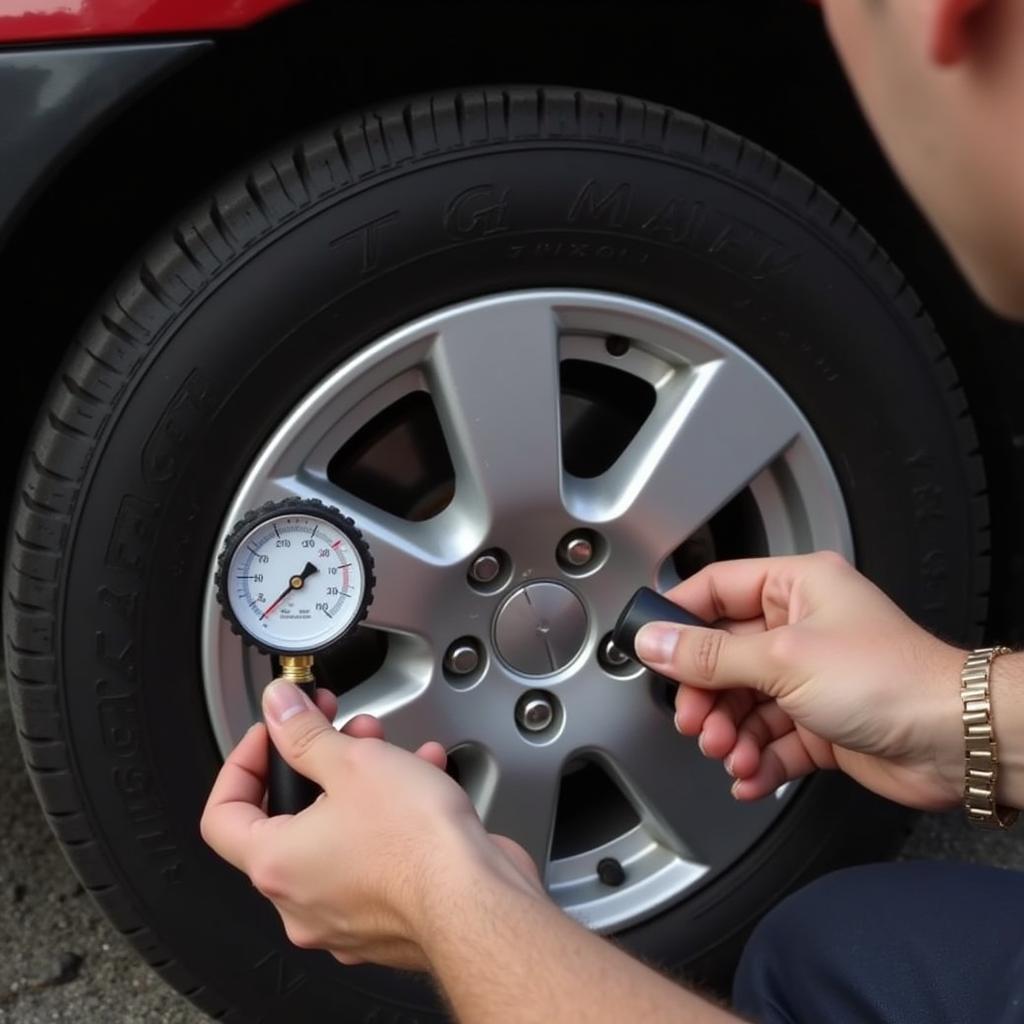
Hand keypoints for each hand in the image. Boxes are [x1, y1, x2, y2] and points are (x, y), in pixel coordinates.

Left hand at [200, 683, 540, 969]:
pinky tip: (424, 782)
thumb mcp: (354, 762)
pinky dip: (393, 819)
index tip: (272, 736)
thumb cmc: (417, 848)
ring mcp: (343, 916)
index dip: (243, 763)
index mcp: (275, 865)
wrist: (478, 902)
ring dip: (362, 785)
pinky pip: (376, 859)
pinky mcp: (386, 920)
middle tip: (342, 733)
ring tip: (393, 753)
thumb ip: (306, 731)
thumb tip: (278, 707)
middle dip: (320, 763)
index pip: (222, 814)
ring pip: (338, 836)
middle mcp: (300, 901)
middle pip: (287, 820)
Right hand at [634, 552, 965, 810]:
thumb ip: (710, 655)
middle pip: (724, 656)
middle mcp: (801, 628)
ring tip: (730, 754)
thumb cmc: (892, 680)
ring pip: (744, 703)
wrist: (956, 742)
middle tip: (695, 720)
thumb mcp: (783, 659)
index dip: (679, 619)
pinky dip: (757, 761)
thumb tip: (655, 641)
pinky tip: (751, 776)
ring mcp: (811, 677)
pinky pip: (770, 740)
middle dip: (706, 696)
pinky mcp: (821, 723)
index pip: (716, 590)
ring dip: (730, 734)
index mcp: (796, 587)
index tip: (652, 649)